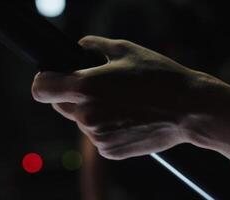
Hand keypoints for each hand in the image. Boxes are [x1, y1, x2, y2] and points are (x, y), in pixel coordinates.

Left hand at [31, 36, 221, 159]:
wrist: (188, 109)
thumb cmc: (159, 76)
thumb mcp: (125, 49)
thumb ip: (92, 45)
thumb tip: (77, 48)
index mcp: (86, 88)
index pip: (41, 89)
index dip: (45, 81)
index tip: (54, 77)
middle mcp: (87, 116)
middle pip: (60, 105)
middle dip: (73, 95)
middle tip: (100, 87)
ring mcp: (98, 137)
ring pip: (81, 121)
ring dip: (92, 111)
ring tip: (122, 102)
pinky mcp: (109, 151)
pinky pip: (96, 135)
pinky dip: (106, 127)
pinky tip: (128, 117)